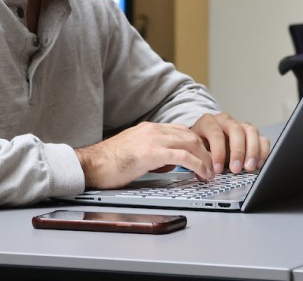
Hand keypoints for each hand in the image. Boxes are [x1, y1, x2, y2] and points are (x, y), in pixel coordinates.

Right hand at [75, 122, 214, 188]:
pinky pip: (182, 157)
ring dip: (204, 159)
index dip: (196, 144)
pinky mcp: (151, 153)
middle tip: (212, 167)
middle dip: (205, 151)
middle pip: (190, 135)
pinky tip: (201, 174)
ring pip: (190, 143)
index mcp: (148, 128)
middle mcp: (153, 129)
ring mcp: (152, 139)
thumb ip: (153, 154)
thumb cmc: (108, 163)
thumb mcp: (135, 153)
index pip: (181, 130)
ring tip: (210, 173)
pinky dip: (197, 165)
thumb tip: (169, 164)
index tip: (204, 157)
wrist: (90, 165)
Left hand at [190, 113, 270, 174]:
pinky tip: (258, 164)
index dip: (218, 152)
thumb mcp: (196, 151)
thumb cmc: (201, 147)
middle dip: (237, 151)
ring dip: (252, 151)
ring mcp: (240, 125)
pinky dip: (263, 151)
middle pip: (236, 130)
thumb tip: (207, 171)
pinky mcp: (252, 134)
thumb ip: (203, 159)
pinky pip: (262, 139)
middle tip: (236, 169)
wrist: (206, 142)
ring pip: (251, 131)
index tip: (218, 169)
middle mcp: (226, 120)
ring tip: (249, 167)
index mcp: (208, 122)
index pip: (215, 133)